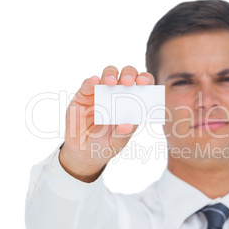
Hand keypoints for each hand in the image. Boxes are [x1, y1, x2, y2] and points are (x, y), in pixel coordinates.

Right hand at [59, 65, 154, 181]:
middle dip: (129, 74)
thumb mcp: (115, 144)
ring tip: (111, 82)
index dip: (145, 80)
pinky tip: (94, 81)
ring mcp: (100, 93)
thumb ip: (122, 134)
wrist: (82, 153)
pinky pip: (87, 85)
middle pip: (126, 75)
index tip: (145, 82)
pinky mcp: (83, 95)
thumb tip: (130, 125)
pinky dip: (90, 81)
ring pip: (108, 75)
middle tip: (128, 82)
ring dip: (111, 75)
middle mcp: (117, 94)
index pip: (142, 86)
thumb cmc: (104, 145)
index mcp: (131, 104)